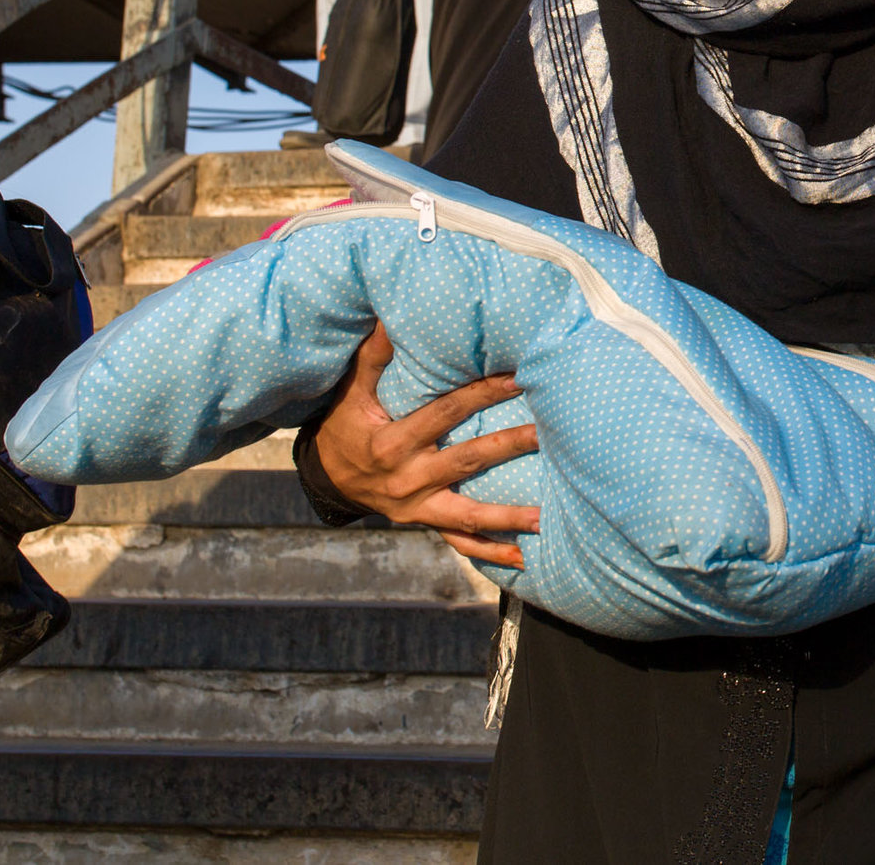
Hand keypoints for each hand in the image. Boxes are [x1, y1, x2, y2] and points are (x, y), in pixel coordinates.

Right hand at [311, 324, 540, 564]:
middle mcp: (408, 479)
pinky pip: (459, 543)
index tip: (518, 377)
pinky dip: (490, 553)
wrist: (327, 479)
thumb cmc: (345, 425)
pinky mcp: (424, 523)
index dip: (482, 394)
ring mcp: (417, 507)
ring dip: (508, 518)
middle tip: (547, 435)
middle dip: (508, 447)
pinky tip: (524, 558)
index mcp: (392, 443)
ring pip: (468, 515)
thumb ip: (374, 356)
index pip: (446, 413)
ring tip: (545, 520)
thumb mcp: (350, 392)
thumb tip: (390, 315)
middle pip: (467, 461)